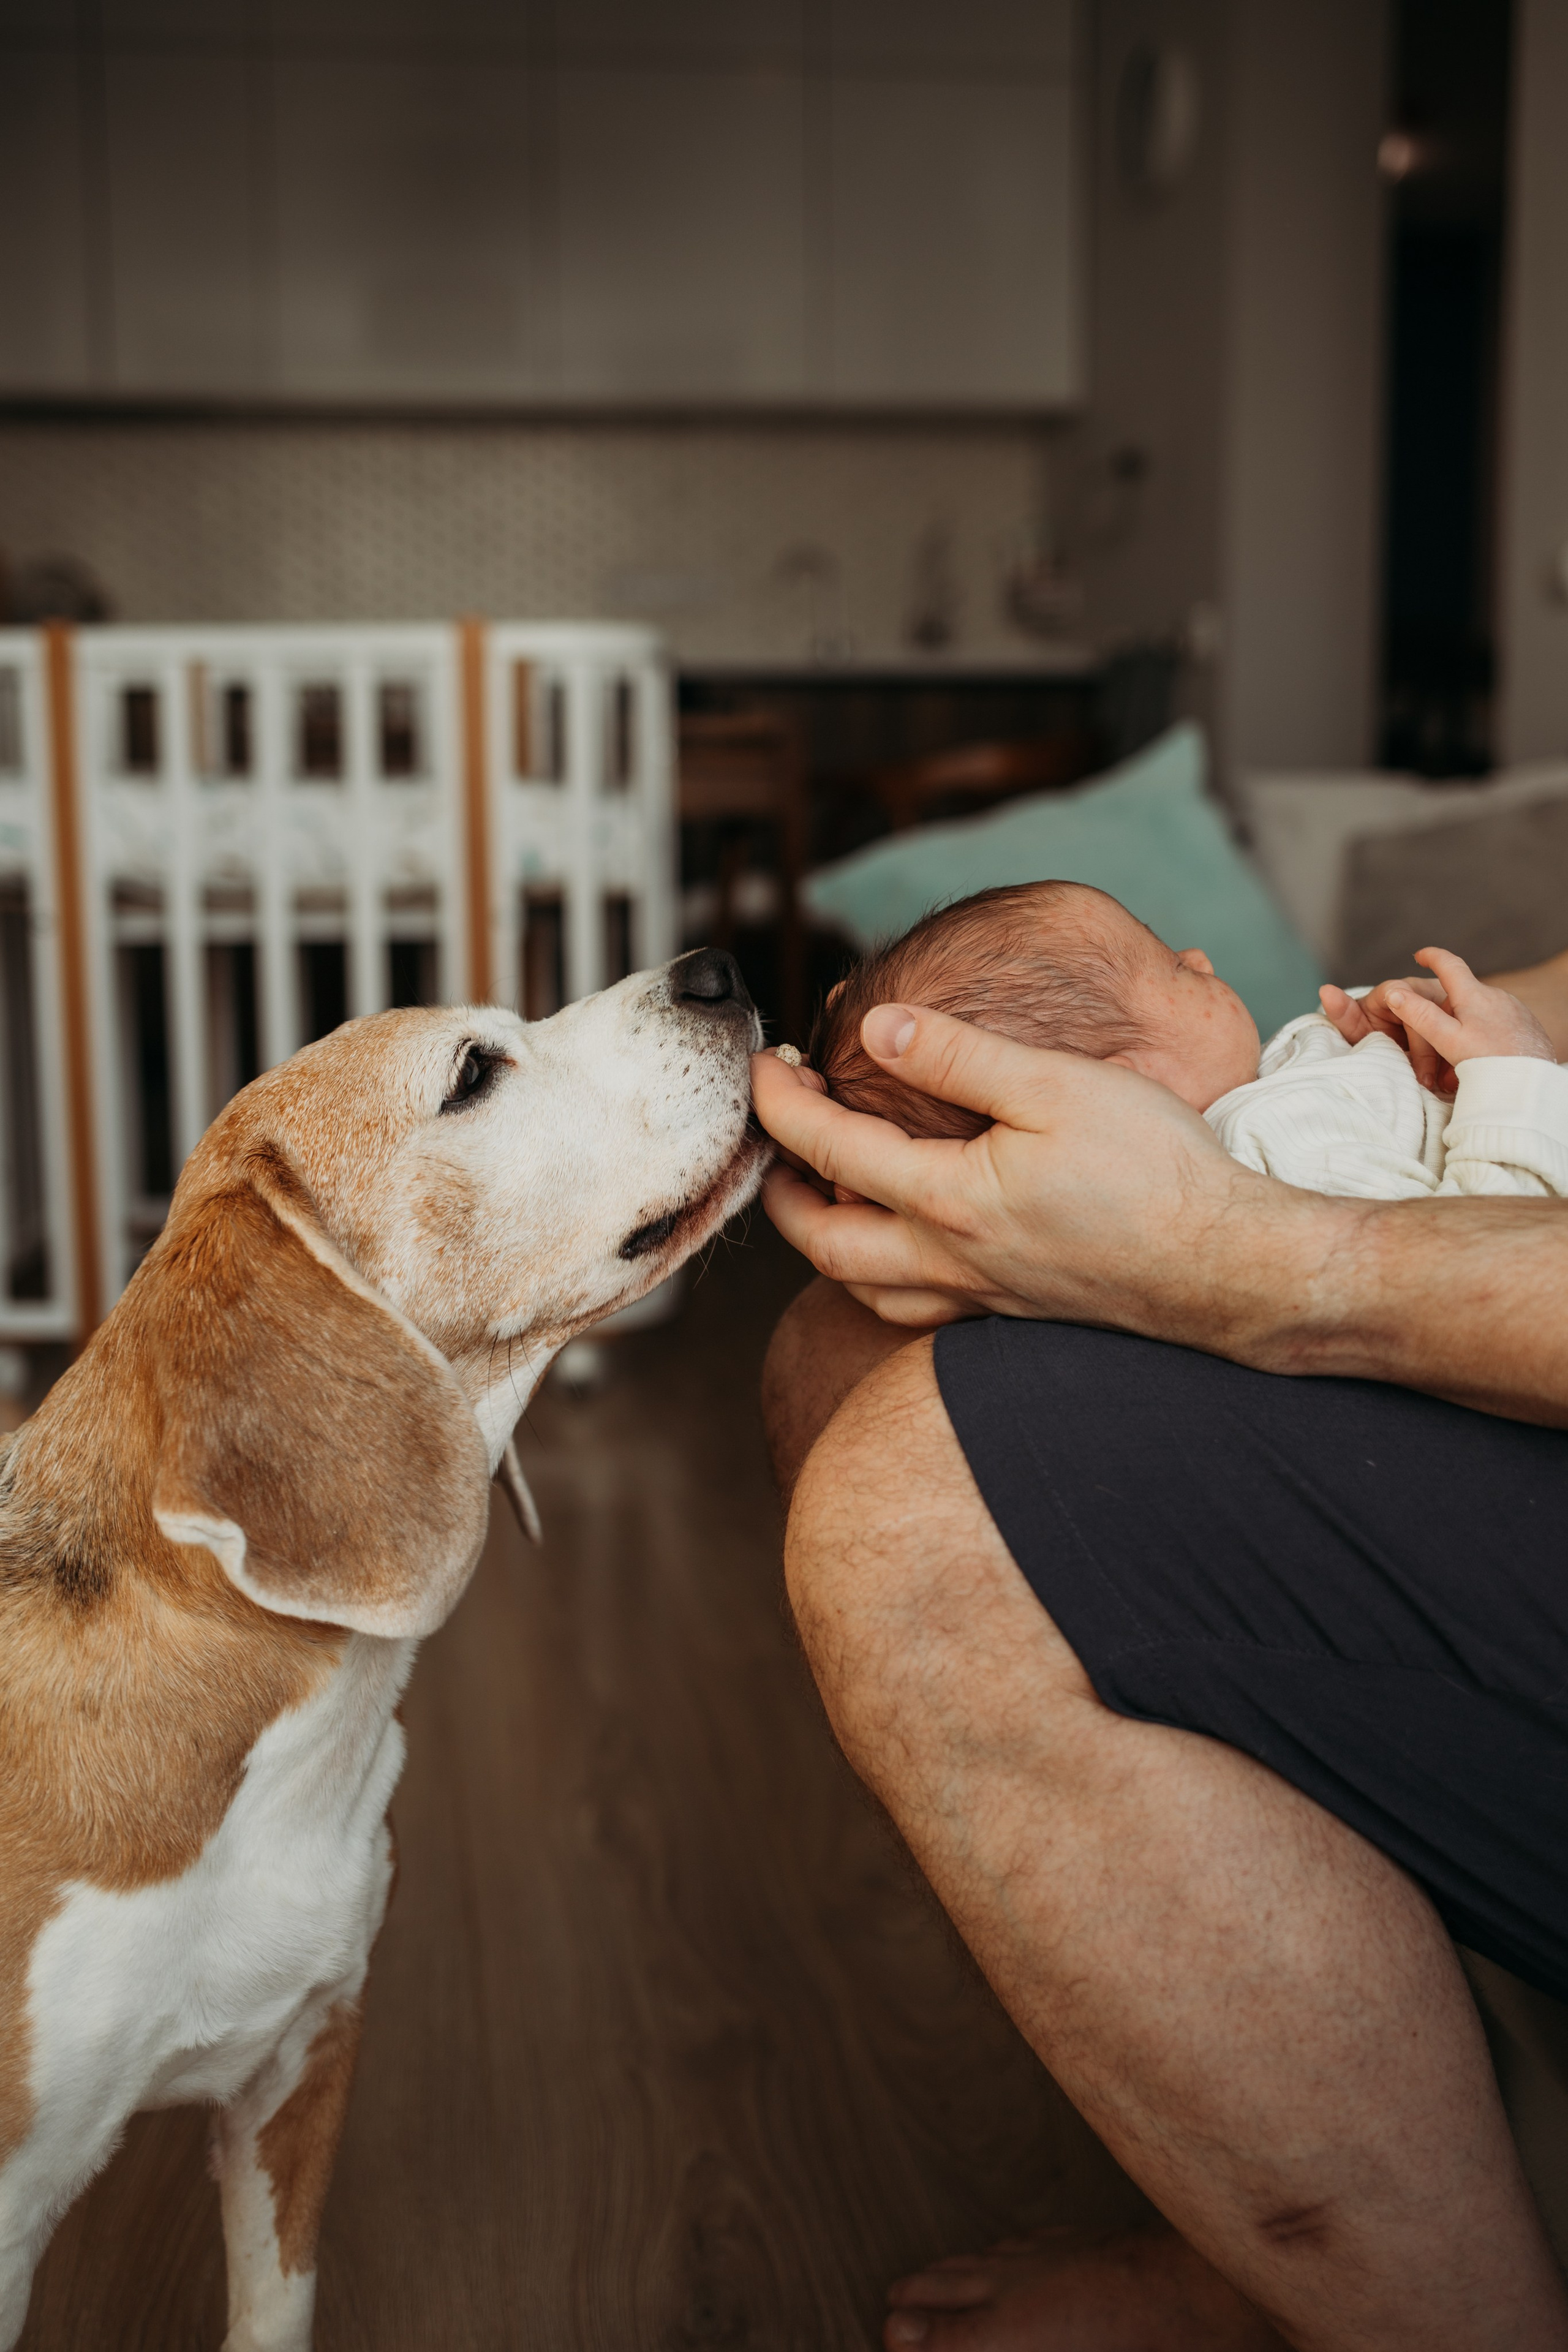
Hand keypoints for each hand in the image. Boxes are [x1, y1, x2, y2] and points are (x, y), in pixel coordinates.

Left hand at [749, 1007, 1331, 1337]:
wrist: (1230, 1267)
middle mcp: (950, 1263)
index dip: (781, 1102)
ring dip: (825, 1241)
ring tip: (823, 1189)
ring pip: (863, 1288)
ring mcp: (980, 1297)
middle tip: (778, 1137)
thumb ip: (958, 1056)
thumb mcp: (1057, 1088)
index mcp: (949, 1201)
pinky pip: (912, 1309)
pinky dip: (879, 1277)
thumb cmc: (1156, 1170)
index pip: (828, 1150)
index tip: (762, 1063)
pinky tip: (903, 1241)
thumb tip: (873, 1029)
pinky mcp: (1013, 1311)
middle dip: (781, 1191)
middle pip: (822, 1244)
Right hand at [1321, 949, 1556, 1095]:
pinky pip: (1499, 1027)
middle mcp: (1497, 996)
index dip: (1432, 957)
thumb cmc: (1489, 1061)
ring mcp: (1514, 1011)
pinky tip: (1485, 1062)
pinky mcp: (1526, 1027)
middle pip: (1462, 999)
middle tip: (1437, 1052)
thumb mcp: (1447, 1039)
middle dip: (1447, 1019)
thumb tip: (1394, 993)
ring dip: (1466, 1034)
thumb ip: (1420, 1015)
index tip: (1420, 955)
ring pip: (1481, 1016)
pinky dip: (1486, 1040)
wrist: (1534, 1083)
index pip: (1449, 965)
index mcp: (1474, 995)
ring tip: (1461, 1067)